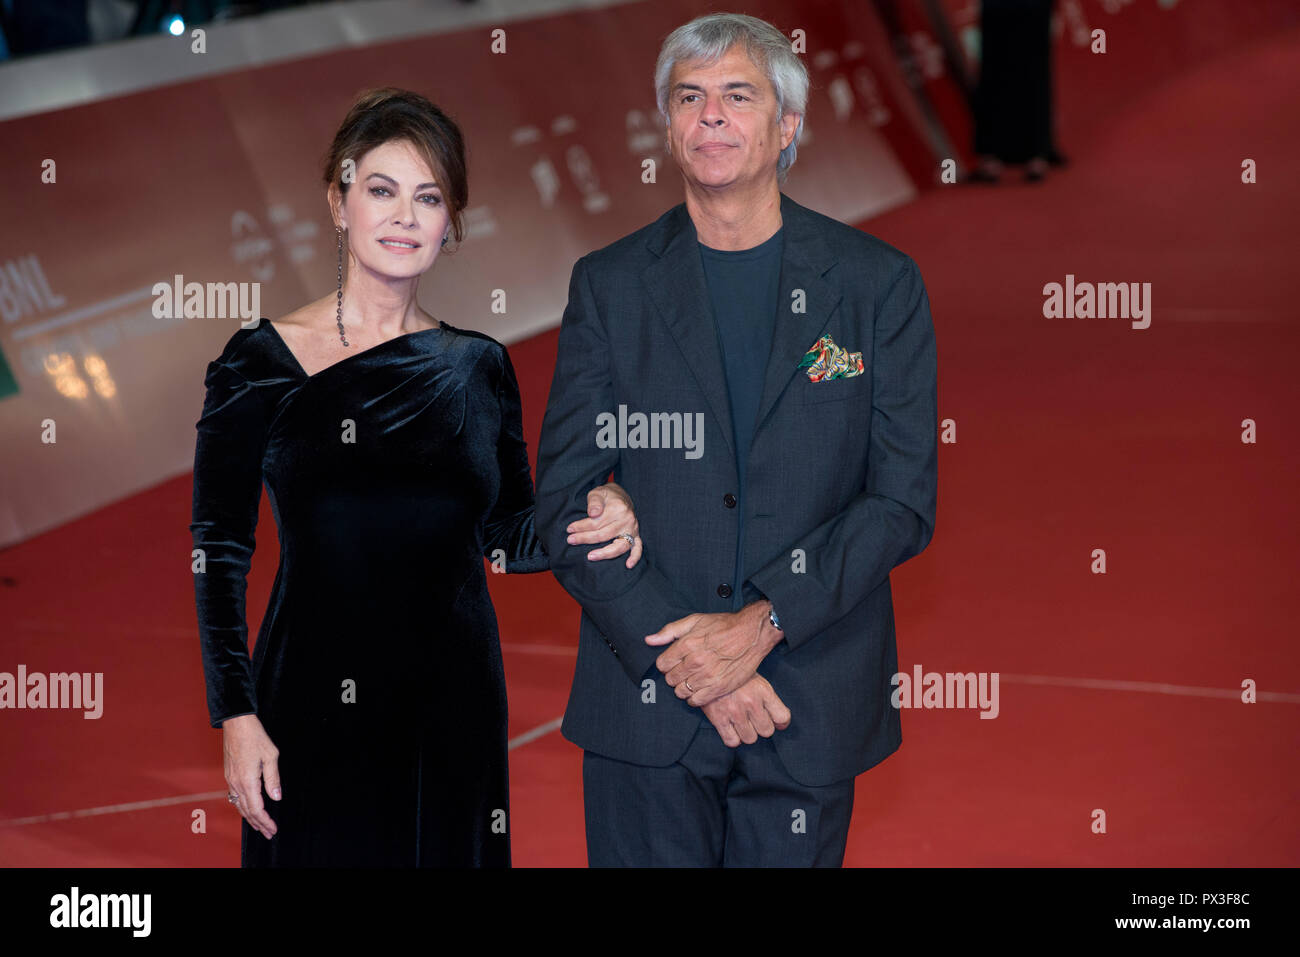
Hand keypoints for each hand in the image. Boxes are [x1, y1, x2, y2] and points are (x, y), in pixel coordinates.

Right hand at [222, 713, 280, 839]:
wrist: (236, 724)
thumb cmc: (255, 736)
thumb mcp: (271, 756)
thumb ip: (273, 779)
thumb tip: (276, 797)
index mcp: (247, 781)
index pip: (256, 809)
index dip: (265, 821)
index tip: (273, 829)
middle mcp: (236, 783)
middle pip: (246, 811)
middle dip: (258, 824)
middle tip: (269, 833)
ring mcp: (230, 780)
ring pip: (239, 805)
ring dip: (249, 818)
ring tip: (259, 826)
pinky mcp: (229, 775)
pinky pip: (235, 797)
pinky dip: (242, 807)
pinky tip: (248, 809)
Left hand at [567, 481, 642, 567]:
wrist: (621, 495)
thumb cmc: (607, 496)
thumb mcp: (598, 492)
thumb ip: (594, 501)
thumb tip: (593, 513)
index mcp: (618, 508)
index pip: (597, 522)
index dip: (581, 527)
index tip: (569, 529)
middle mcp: (628, 519)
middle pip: (604, 535)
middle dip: (585, 538)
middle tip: (570, 540)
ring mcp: (633, 529)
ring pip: (619, 546)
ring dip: (604, 553)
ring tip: (590, 556)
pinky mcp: (636, 535)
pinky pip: (637, 548)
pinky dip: (634, 557)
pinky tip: (627, 565)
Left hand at [645, 602, 782, 706]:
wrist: (752, 634)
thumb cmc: (724, 625)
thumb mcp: (695, 620)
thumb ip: (669, 631)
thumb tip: (649, 640)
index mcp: (687, 644)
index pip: (662, 664)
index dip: (666, 663)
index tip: (674, 662)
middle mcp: (695, 662)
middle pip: (670, 679)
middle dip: (674, 675)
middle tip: (684, 670)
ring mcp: (707, 677)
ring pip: (681, 692)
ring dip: (683, 687)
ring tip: (692, 680)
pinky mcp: (719, 688)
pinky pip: (696, 701)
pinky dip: (694, 698)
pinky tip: (699, 689)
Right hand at [701, 674, 791, 746]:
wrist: (706, 666)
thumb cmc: (731, 671)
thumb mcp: (753, 675)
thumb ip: (766, 696)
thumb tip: (779, 721)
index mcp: (763, 690)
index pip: (782, 717)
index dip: (781, 722)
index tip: (776, 721)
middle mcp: (751, 702)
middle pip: (767, 730)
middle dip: (762, 727)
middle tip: (754, 719)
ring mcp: (735, 712)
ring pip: (750, 738)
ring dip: (747, 733)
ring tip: (741, 723)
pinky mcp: (719, 718)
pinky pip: (732, 741)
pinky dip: (732, 738)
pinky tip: (730, 729)